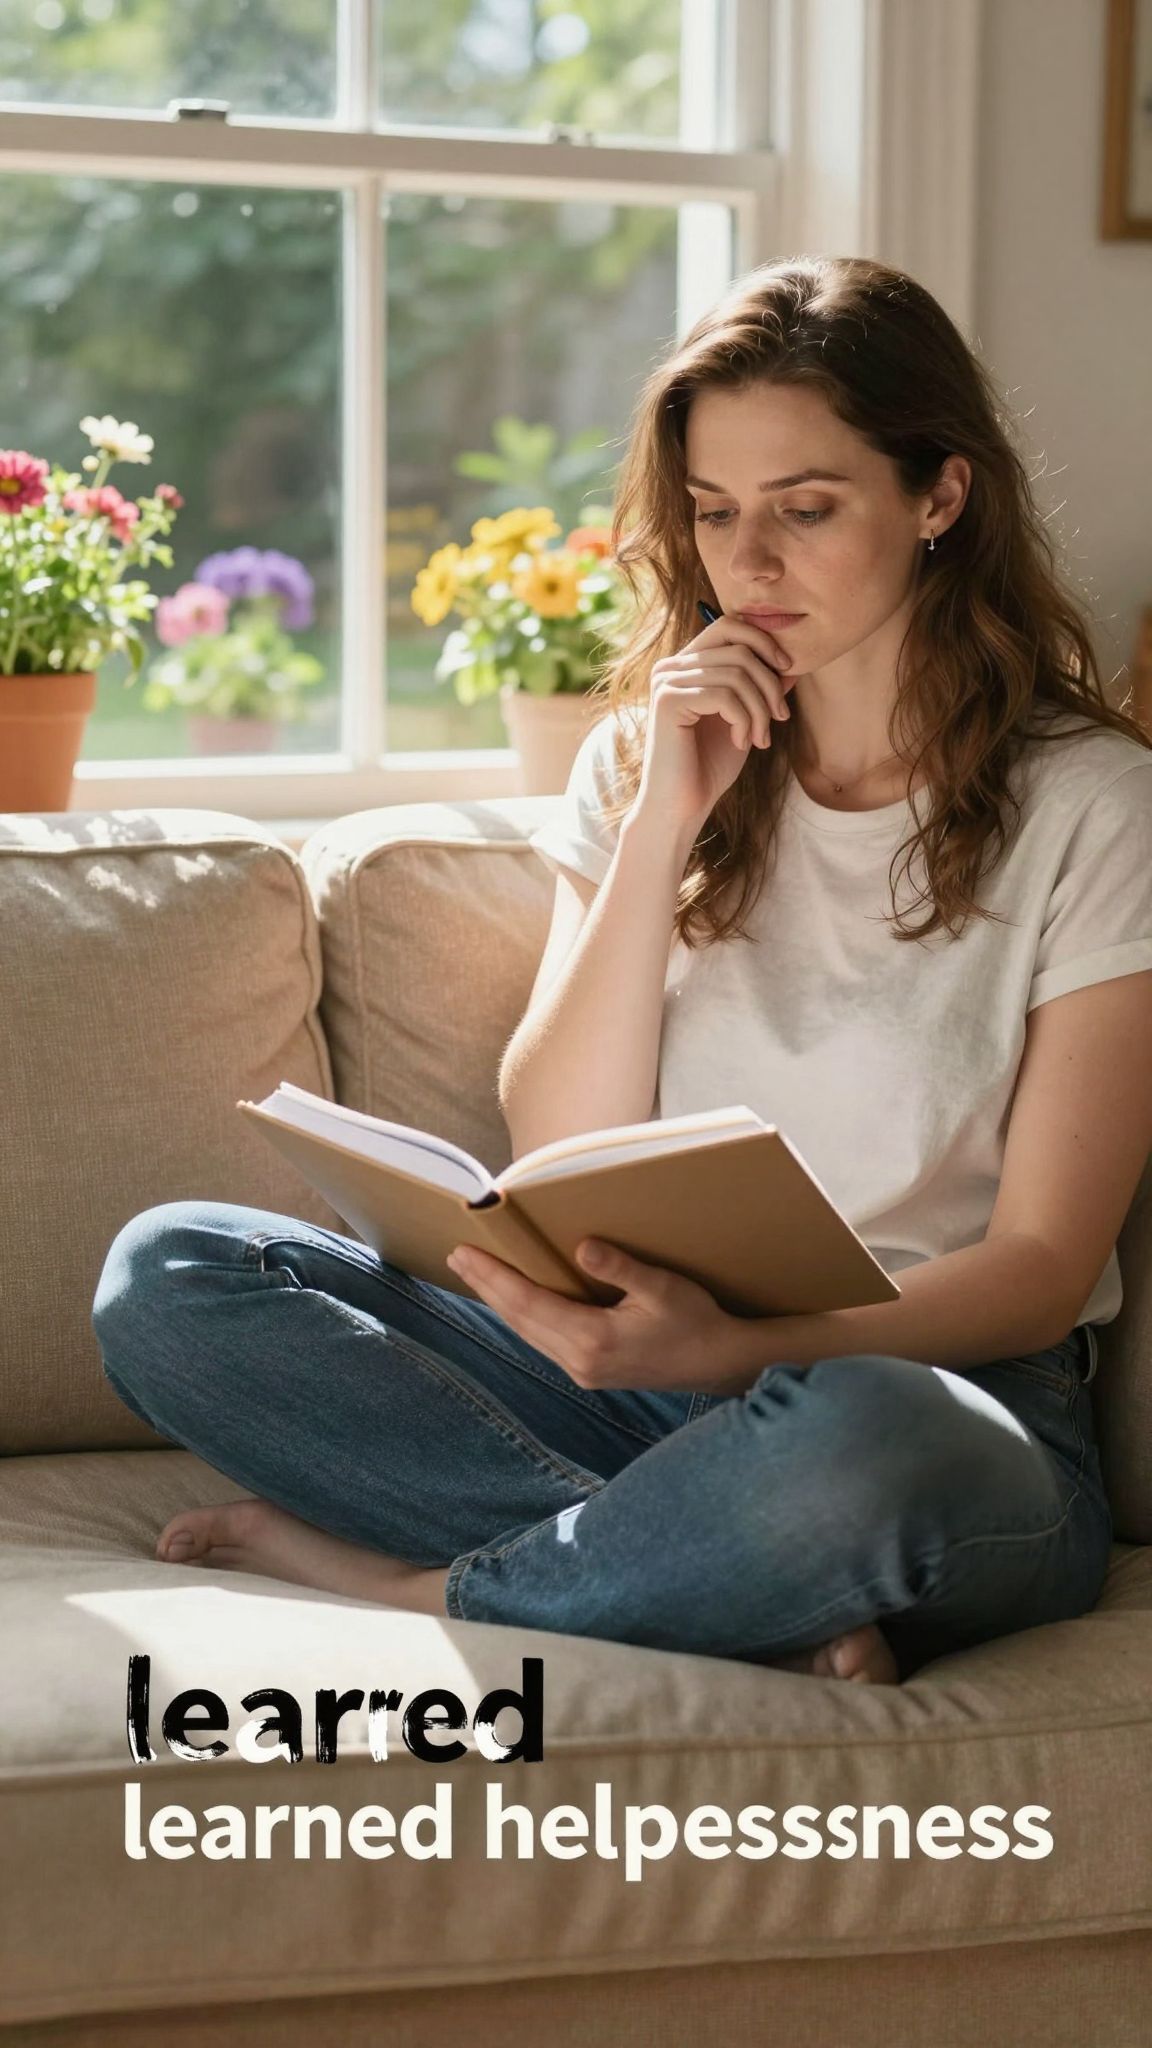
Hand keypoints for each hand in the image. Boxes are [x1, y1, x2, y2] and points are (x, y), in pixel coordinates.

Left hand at [444, 1237, 735, 1391]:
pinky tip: (513, 1302)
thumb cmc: (696, 1320)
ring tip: (476, 1274)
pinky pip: (543, 1340)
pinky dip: (522, 1316)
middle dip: (487, 1286)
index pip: (529, 1303)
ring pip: (528, 1333)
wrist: (719, 1363)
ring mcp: (583, 1371)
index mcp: (594, 1339)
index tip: (467, 1253)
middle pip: (520, 1319)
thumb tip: (582, 1248)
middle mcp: (581, 1361)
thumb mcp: (663, 1288)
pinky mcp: (590, 1371)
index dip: (495, 1276)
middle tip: (457, 1257)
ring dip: (500, 1302)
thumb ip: (621, 1268)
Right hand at [636, 615, 797, 836]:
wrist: (682, 806)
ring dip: (760, 710)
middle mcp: (671, 666)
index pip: (729, 626)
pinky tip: (741, 743)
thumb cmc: (710, 766)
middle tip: (780, 718)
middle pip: (739, 649)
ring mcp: (666, 681)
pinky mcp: (667, 701)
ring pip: (736, 674)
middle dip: (770, 684)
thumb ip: (761, 689)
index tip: (787, 671)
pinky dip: (744, 721)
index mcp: (686, 665)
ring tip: (760, 738)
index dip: (764, 641)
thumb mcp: (745, 720)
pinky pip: (724, 696)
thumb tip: (793, 663)